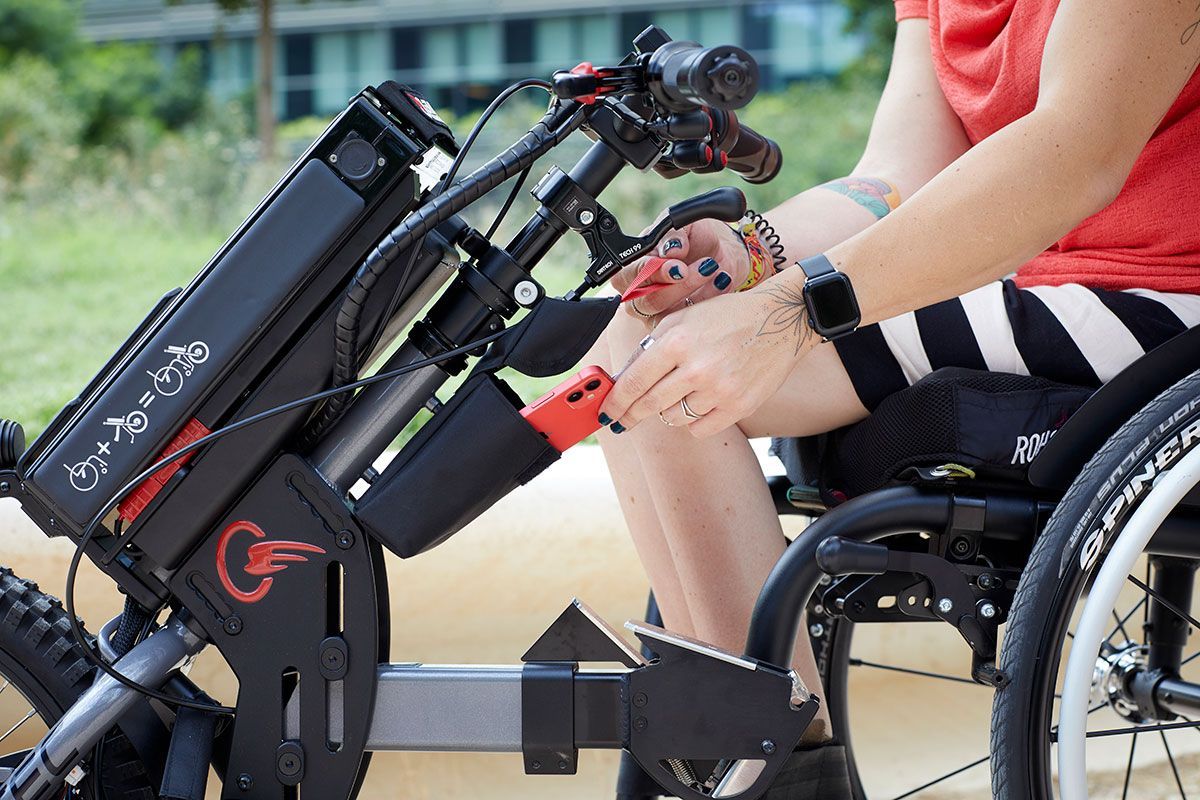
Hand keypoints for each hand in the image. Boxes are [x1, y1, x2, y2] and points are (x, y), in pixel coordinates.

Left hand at [599, 283, 815, 436]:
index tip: (606, 413)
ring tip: (681, 391)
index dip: (615, 402)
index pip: (634, 381)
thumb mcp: (683, 318)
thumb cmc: (728, 317)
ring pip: (673, 418)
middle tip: (623, 421)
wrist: (780, 320)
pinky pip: (700, 429)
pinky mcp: (739, 406)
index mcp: (678, 341)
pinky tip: (700, 402)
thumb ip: (651, 347)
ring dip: (668, 410)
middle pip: (649, 404)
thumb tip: (623, 380)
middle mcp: (697, 368)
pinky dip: (694, 420)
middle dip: (630, 415)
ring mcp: (720, 390)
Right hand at [611, 217, 750, 319]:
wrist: (719, 251)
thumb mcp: (683, 226)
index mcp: (630, 268)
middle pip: (644, 301)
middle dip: (673, 287)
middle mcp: (637, 294)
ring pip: (665, 314)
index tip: (677, 266)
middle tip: (698, 268)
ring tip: (711, 268)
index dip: (650, 272)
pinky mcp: (675, 324)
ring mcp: (655, 313)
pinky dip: (708, 299)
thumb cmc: (693, 238)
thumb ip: (673, 234)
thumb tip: (670, 250)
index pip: (627, 276)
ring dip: (692, 291)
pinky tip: (720, 280)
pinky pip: (688, 321)